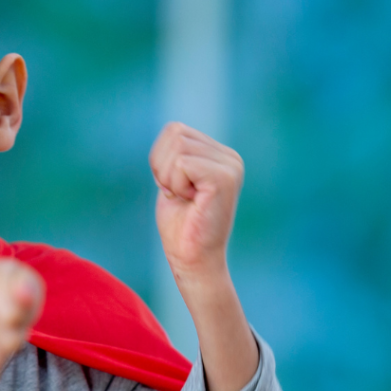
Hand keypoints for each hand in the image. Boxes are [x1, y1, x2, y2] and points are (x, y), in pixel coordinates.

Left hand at [149, 122, 243, 281]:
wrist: (193, 260)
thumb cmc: (181, 226)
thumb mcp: (174, 181)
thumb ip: (175, 155)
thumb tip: (173, 130)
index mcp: (220, 155)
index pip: (174, 130)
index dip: (160, 160)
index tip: (174, 188)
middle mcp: (230, 157)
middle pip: (174, 134)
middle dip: (162, 168)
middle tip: (178, 195)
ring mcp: (230, 166)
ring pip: (176, 148)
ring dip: (168, 178)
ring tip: (185, 199)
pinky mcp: (224, 178)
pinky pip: (180, 164)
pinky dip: (175, 185)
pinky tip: (190, 202)